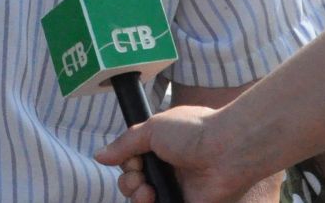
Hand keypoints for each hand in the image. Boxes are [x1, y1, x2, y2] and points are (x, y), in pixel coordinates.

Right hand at [98, 105, 258, 202]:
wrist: (225, 150)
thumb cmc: (193, 132)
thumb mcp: (152, 128)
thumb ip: (125, 143)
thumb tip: (99, 155)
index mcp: (162, 147)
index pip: (132, 162)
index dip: (127, 163)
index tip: (133, 160)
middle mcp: (169, 168)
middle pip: (134, 183)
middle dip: (129, 183)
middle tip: (139, 178)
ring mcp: (177, 188)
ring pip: (143, 200)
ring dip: (137, 196)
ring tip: (147, 192)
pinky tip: (152, 199)